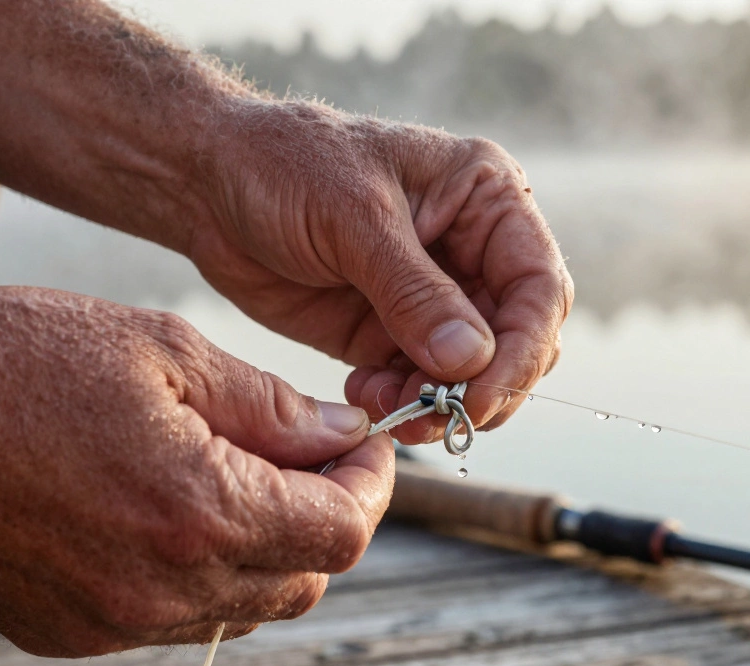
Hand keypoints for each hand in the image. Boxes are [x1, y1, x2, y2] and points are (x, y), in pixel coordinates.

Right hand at [0, 281, 392, 656]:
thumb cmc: (15, 359)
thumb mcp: (165, 352)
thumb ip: (271, 407)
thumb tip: (339, 435)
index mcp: (195, 512)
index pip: (341, 533)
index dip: (370, 487)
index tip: (365, 449)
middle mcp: (158, 590)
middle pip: (304, 579)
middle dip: (326, 517)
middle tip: (311, 456)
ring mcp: (110, 622)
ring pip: (244, 607)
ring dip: (268, 548)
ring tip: (242, 474)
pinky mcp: (68, 632)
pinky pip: (174, 620)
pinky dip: (201, 573)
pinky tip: (175, 511)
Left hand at [187, 101, 572, 443]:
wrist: (210, 183)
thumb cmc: (285, 167)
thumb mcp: (354, 220)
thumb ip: (414, 292)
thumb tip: (471, 359)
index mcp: (485, 197)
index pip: (539, 285)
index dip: (522, 348)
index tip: (483, 394)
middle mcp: (472, 248)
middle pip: (519, 338)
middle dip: (487, 385)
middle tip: (439, 415)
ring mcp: (434, 295)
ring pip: (475, 373)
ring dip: (444, 404)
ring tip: (393, 410)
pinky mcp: (392, 332)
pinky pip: (423, 385)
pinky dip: (405, 405)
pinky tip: (365, 398)